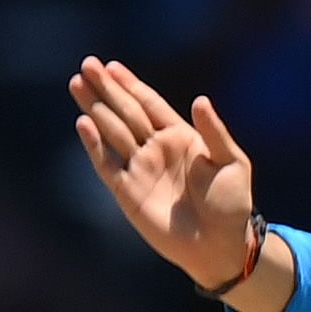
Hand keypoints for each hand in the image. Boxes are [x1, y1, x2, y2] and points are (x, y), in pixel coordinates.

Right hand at [70, 57, 259, 289]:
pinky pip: (107, 164)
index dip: (130, 84)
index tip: (112, 65)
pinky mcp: (128, 193)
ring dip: (94, 109)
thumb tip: (200, 100)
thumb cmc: (232, 204)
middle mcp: (156, 149)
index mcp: (180, 137)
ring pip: (112, 132)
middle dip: (106, 89)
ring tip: (77, 84)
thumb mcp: (232, 162)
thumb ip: (215, 132)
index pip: (149, 104)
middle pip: (125, 112)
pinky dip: (95, 145)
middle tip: (87, 65)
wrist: (220, 246)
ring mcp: (140, 169)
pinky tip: (83, 123)